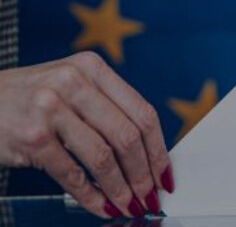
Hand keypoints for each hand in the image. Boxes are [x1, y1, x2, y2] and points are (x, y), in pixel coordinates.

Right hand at [0, 52, 173, 217]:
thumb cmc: (32, 98)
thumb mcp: (73, 88)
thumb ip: (108, 110)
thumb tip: (146, 154)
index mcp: (93, 69)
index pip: (142, 111)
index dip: (158, 148)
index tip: (165, 172)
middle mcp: (74, 81)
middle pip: (128, 135)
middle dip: (143, 173)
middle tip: (149, 196)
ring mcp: (51, 107)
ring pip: (103, 157)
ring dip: (121, 188)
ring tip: (129, 205)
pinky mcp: (32, 135)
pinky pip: (72, 174)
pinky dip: (91, 196)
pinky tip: (101, 205)